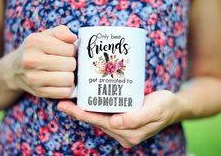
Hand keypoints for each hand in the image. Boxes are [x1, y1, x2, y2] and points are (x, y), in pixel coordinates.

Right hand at [6, 25, 76, 98]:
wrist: (15, 69)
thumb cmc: (36, 49)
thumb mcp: (46, 35)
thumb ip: (61, 32)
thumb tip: (73, 38)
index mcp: (35, 42)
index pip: (70, 49)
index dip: (72, 50)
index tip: (66, 51)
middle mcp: (31, 60)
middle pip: (70, 64)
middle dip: (72, 63)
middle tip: (66, 62)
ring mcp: (34, 78)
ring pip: (68, 79)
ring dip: (70, 76)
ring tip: (65, 72)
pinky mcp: (39, 92)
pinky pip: (64, 92)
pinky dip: (68, 88)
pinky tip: (62, 82)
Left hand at [57, 90, 184, 147]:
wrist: (173, 107)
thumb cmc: (166, 106)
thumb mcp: (155, 109)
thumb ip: (137, 118)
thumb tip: (116, 122)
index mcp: (130, 133)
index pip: (101, 122)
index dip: (83, 114)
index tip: (66, 106)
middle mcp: (124, 133)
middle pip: (96, 122)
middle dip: (78, 112)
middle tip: (62, 102)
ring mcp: (123, 129)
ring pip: (98, 119)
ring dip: (84, 111)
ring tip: (69, 101)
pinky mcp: (123, 122)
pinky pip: (104, 116)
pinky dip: (93, 109)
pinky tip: (86, 102)